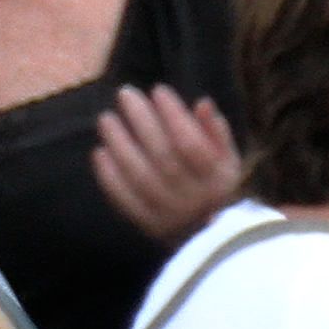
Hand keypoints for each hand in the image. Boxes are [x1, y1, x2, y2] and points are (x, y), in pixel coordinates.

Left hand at [90, 84, 240, 244]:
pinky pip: (124, 199)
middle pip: (163, 155)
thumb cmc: (217, 187)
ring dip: (120, 144)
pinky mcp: (148, 225)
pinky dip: (109, 175)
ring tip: (106, 118)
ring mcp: (169, 212)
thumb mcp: (229, 160)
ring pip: (140, 175)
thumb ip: (216, 132)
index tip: (158, 90)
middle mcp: (194, 196)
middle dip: (142, 120)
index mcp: (217, 177)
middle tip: (125, 94)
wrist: (210, 238)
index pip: (192, 143)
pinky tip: (100, 152)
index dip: (174, 116)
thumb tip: (201, 103)